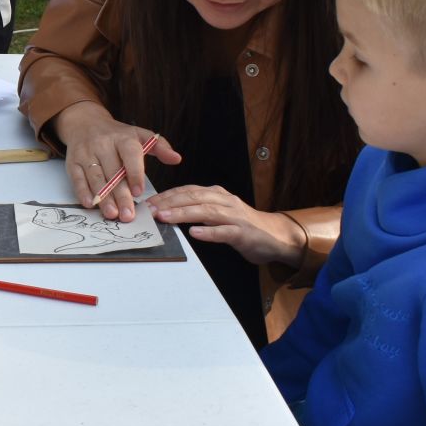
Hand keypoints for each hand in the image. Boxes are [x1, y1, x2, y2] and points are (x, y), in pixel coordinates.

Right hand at [53, 102, 182, 221]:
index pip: (130, 155)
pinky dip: (83, 192)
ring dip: (103, 198)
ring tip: (112, 214)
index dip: (135, 173)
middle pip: (113, 173)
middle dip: (120, 195)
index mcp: (123, 138)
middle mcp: (103, 144)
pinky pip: (77, 178)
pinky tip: (90, 204)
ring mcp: (86, 153)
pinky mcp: (72, 161)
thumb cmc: (117, 135)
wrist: (85, 122)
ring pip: (96, 178)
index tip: (139, 192)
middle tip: (128, 215)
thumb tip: (177, 159)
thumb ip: (160, 146)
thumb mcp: (139, 134)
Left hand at [148, 184, 305, 265]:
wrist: (275, 235)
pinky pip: (224, 232)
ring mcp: (235, 216)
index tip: (149, 202)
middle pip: (194, 197)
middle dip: (170, 202)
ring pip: (206, 211)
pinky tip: (195, 233)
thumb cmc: (243, 225)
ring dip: (183, 214)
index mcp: (217, 195)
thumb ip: (198, 210)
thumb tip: (168, 212)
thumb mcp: (218, 212)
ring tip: (165, 218)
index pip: (188, 190)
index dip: (167, 195)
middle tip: (151, 209)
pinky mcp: (243, 233)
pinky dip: (209, 232)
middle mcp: (225, 201)